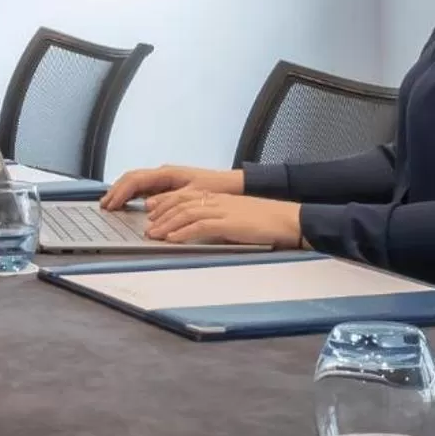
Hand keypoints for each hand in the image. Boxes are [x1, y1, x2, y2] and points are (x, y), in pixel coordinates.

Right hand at [100, 164, 244, 209]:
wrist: (232, 185)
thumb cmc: (216, 187)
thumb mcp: (193, 195)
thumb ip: (170, 200)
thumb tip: (148, 206)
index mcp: (167, 173)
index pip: (135, 180)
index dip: (121, 192)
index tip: (111, 204)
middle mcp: (163, 173)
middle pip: (131, 179)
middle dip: (116, 191)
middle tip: (104, 205)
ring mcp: (164, 179)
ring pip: (136, 182)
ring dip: (122, 192)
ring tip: (111, 204)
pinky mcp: (168, 186)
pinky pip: (144, 188)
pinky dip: (132, 195)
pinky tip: (127, 203)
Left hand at [143, 188, 303, 248]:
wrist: (287, 220)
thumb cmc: (264, 221)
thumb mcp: (236, 216)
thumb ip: (218, 219)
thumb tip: (201, 229)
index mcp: (218, 197)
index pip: (184, 196)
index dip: (165, 203)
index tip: (152, 212)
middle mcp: (216, 200)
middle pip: (180, 202)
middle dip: (161, 214)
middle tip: (147, 226)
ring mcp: (222, 210)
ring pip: (185, 213)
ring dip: (166, 225)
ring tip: (153, 234)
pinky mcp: (228, 223)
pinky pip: (200, 225)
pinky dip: (182, 232)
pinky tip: (172, 239)